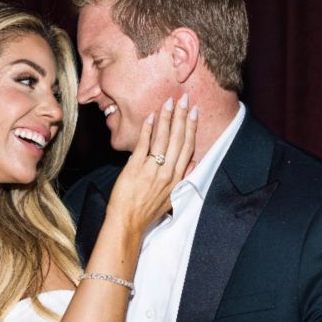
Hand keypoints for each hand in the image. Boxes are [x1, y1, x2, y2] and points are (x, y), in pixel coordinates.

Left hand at [107, 94, 197, 235]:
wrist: (128, 222)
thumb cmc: (147, 211)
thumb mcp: (171, 198)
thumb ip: (182, 178)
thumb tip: (193, 163)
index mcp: (177, 178)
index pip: (188, 147)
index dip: (192, 128)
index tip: (194, 112)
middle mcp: (168, 172)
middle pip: (178, 139)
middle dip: (182, 116)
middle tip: (185, 99)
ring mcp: (152, 169)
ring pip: (163, 138)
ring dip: (167, 118)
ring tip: (169, 102)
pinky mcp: (135, 168)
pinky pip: (143, 145)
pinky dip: (147, 129)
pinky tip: (150, 117)